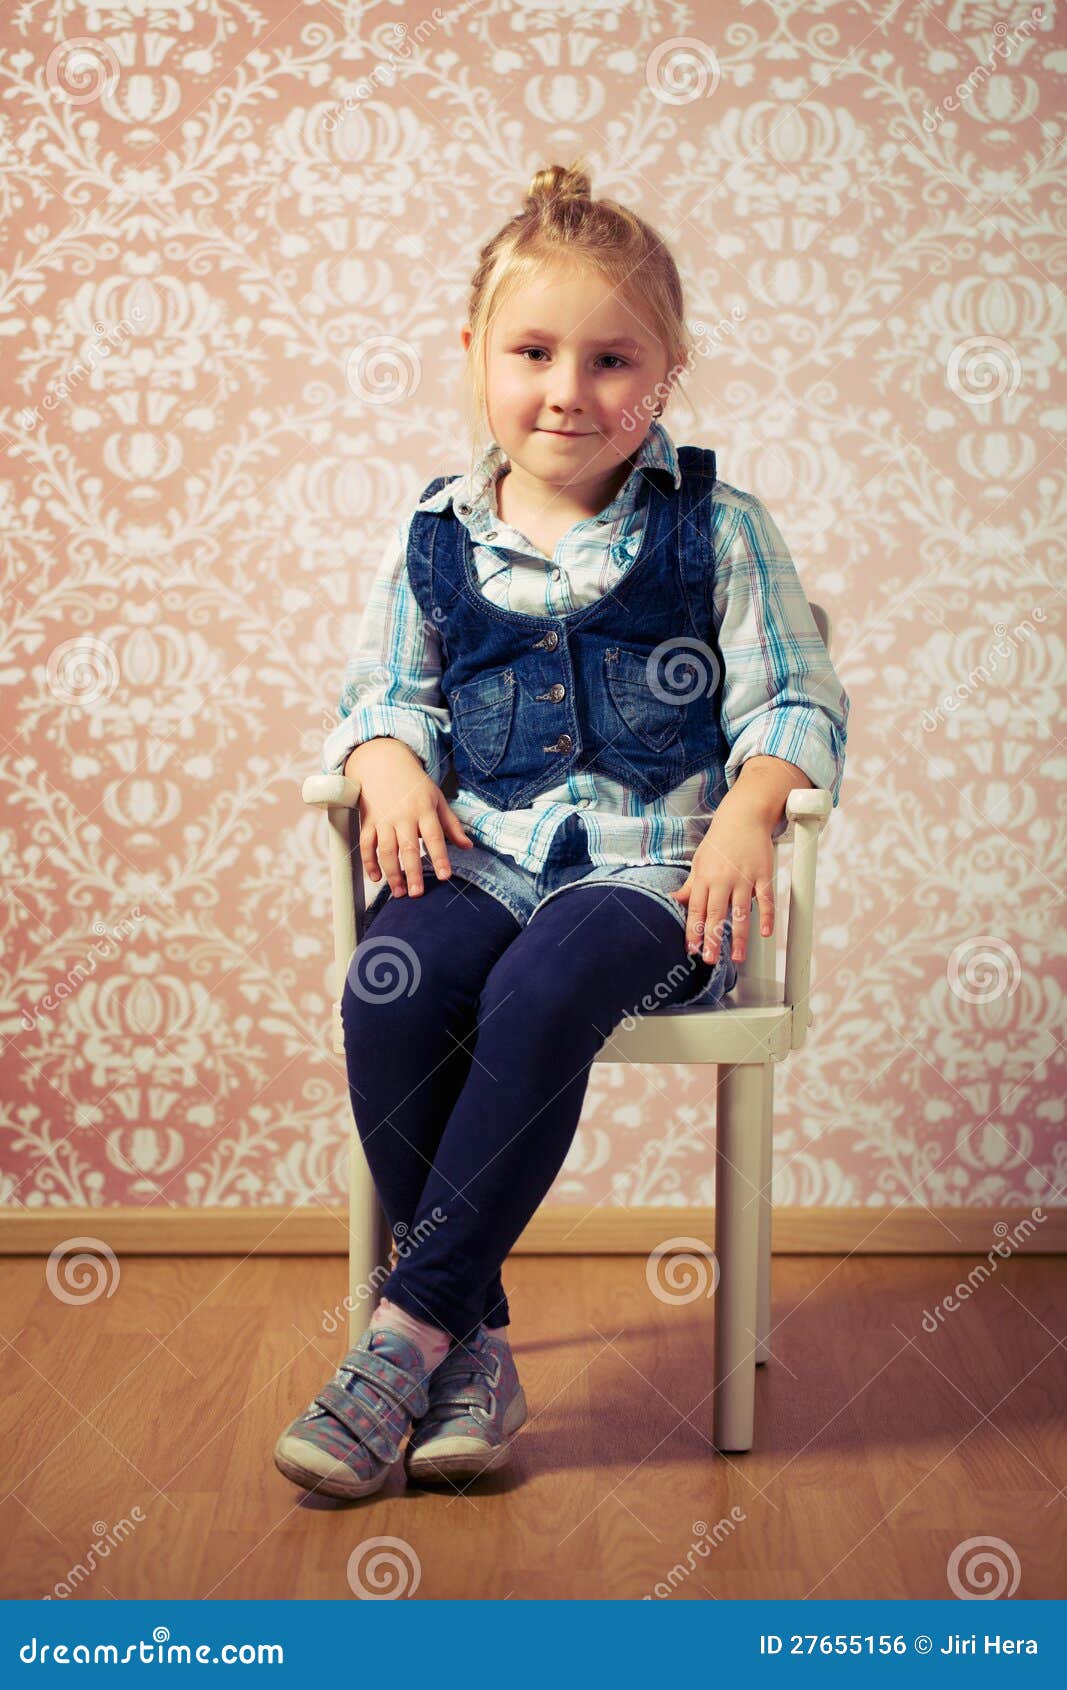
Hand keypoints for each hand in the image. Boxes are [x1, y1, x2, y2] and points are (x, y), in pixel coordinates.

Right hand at [344, 740, 472, 897]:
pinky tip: (376, 878)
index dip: (439, 857)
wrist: (383, 762)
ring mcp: (384, 819)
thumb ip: (452, 825)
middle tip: (417, 894)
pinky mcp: (368, 821)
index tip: (444, 876)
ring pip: (386, 850)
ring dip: (392, 873)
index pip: (434, 836)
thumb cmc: (415, 785)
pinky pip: (366, 845)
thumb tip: (468, 847)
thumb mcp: (437, 799)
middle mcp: (404, 815)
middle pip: (408, 848)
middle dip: (412, 873)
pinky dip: (369, 863)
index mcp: (424, 809)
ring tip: (399, 892)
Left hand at [668, 794, 775, 964]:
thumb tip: (672, 902)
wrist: (743, 817)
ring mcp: (744, 877)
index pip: (696, 909)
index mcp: (704, 877)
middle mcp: (723, 879)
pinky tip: (765, 933)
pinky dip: (767, 916)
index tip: (691, 950)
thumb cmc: (719, 842)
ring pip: (741, 911)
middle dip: (712, 939)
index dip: (693, 931)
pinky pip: (766, 899)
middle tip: (710, 959)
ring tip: (737, 956)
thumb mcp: (699, 862)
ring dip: (739, 935)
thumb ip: (690, 887)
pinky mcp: (763, 874)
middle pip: (716, 914)